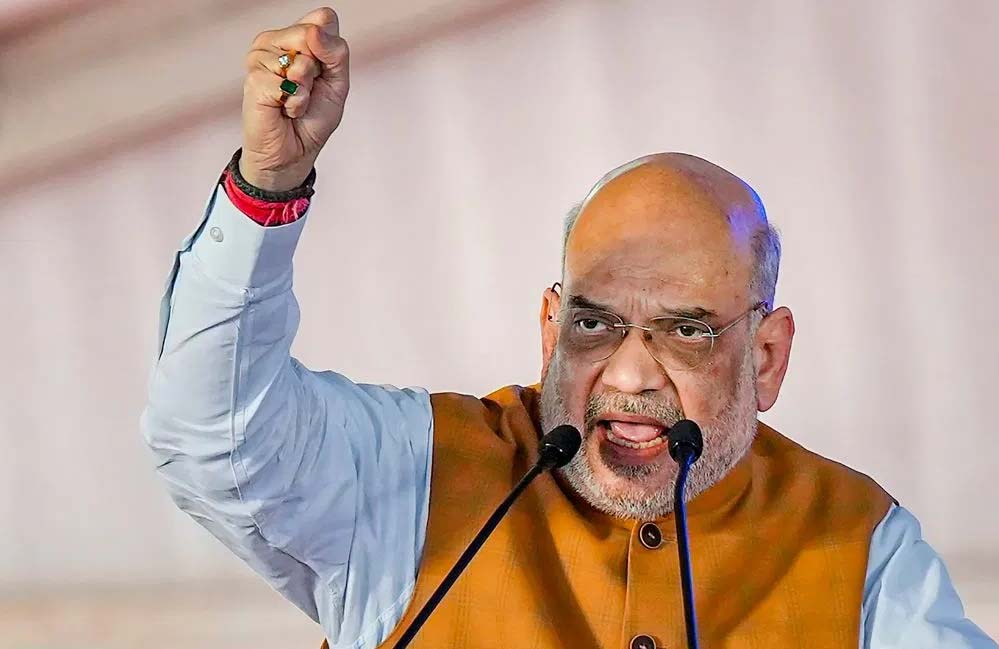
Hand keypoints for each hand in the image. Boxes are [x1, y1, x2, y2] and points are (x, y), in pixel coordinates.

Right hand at [239, 7, 348, 191]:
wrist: (294, 152)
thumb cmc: (313, 117)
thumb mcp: (338, 83)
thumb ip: (336, 52)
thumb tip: (313, 32)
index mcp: (298, 36)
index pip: (323, 18)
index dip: (331, 47)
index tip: (324, 71)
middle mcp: (275, 41)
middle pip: (310, 33)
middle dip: (319, 70)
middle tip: (307, 89)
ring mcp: (260, 58)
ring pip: (300, 60)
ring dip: (306, 90)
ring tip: (295, 101)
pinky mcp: (254, 79)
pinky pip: (287, 83)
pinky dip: (295, 103)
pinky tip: (284, 110)